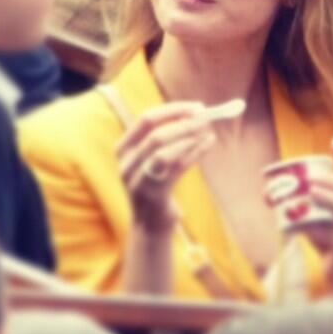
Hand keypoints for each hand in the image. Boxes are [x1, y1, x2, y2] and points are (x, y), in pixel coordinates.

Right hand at [117, 101, 215, 233]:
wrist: (150, 226)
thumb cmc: (157, 187)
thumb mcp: (154, 160)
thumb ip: (168, 139)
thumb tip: (197, 114)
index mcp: (124, 149)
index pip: (146, 120)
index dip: (172, 110)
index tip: (196, 106)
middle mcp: (126, 163)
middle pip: (155, 134)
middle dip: (183, 123)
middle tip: (205, 118)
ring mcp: (137, 180)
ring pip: (164, 151)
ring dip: (190, 137)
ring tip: (208, 131)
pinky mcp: (153, 195)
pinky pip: (176, 168)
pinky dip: (195, 152)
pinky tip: (209, 144)